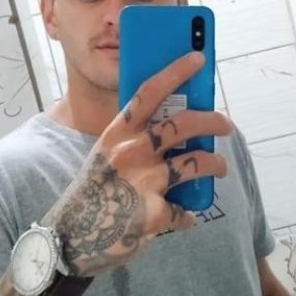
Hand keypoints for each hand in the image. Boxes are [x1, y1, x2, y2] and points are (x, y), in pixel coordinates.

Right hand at [40, 51, 232, 277]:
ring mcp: (145, 183)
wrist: (70, 237)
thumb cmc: (91, 192)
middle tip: (225, 124)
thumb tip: (170, 129)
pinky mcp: (155, 215)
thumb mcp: (104, 156)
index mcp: (117, 134)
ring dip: (215, 164)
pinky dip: (188, 215)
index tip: (198, 58)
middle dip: (213, 120)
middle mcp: (132, 152)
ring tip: (219, 167)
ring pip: (197, 162)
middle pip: (184, 124)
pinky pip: (185, 211)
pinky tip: (185, 217)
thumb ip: (132, 140)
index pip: (149, 93)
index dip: (176, 72)